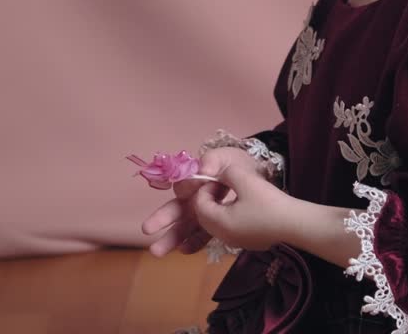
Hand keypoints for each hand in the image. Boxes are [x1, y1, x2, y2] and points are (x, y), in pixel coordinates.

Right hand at [140, 147, 260, 256]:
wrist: (260, 179)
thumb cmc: (238, 165)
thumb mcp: (227, 157)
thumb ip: (212, 159)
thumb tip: (201, 170)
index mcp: (196, 182)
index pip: (184, 187)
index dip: (184, 190)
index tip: (186, 191)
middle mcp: (196, 199)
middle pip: (177, 209)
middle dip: (162, 219)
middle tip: (147, 228)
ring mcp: (206, 214)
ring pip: (186, 227)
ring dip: (172, 238)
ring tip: (157, 251)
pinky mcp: (218, 227)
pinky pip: (203, 237)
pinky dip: (194, 243)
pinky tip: (184, 250)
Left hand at [192, 158, 291, 251]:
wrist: (295, 223)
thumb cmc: (269, 202)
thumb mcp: (246, 180)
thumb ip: (227, 173)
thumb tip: (219, 173)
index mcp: (220, 223)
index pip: (199, 205)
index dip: (205, 189)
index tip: (219, 180)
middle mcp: (223, 236)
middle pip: (204, 217)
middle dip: (208, 200)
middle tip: (221, 186)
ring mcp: (235, 242)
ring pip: (215, 225)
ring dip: (217, 209)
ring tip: (230, 195)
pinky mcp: (246, 243)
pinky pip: (228, 230)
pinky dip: (227, 218)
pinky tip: (241, 208)